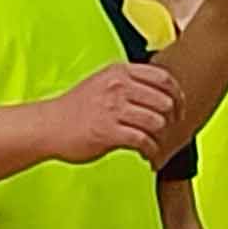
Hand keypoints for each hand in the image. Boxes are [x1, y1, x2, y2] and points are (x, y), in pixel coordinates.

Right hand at [49, 64, 180, 164]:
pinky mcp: (107, 131)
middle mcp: (118, 86)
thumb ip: (129, 82)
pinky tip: (146, 156)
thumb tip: (161, 93)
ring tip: (155, 146)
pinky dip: (151, 151)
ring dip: (162, 139)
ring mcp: (112, 108)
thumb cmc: (77, 108)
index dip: (178, 97)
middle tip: (169, 134)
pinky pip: (143, 141)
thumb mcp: (103, 82)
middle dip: (173, 122)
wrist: (48, 126)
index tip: (179, 112)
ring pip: (157, 121)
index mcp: (119, 71)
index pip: (164, 79)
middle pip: (165, 101)